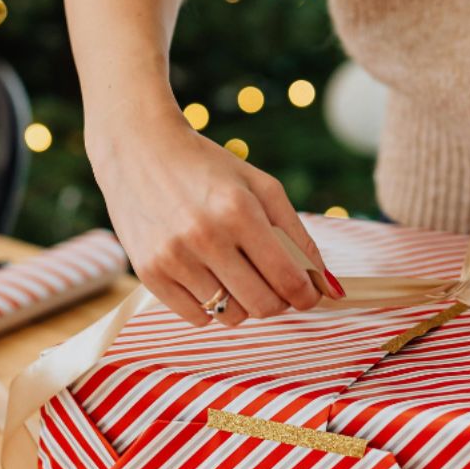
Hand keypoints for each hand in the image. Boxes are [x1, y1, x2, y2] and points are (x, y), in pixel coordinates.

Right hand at [87, 108, 343, 326]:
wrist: (138, 150)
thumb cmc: (207, 168)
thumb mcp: (261, 188)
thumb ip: (299, 237)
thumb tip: (331, 290)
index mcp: (239, 211)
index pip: (287, 279)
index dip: (306, 296)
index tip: (308, 295)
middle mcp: (205, 237)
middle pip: (262, 306)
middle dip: (277, 302)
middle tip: (272, 285)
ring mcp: (173, 258)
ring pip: (230, 317)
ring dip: (241, 304)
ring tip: (232, 273)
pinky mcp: (149, 273)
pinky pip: (197, 318)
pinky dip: (209, 307)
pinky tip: (204, 276)